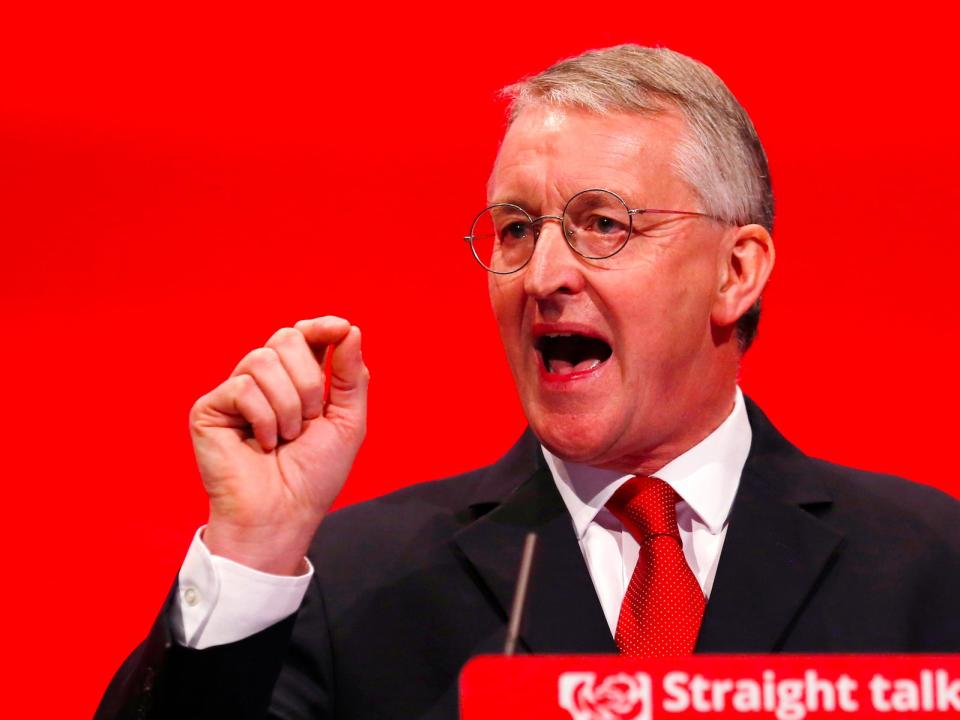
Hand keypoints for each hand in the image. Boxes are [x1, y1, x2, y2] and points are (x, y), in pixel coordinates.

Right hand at [189, 316, 368, 573]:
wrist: (283, 514)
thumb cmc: (314, 476)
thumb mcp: (348, 421)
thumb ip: (350, 375)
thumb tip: (349, 328)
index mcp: (296, 381)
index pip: (305, 335)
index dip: (322, 326)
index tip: (340, 328)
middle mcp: (264, 381)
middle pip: (286, 339)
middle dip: (309, 382)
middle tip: (309, 421)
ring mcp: (235, 393)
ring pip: (264, 360)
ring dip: (289, 405)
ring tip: (286, 438)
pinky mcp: (210, 408)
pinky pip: (243, 387)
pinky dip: (263, 419)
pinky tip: (262, 444)